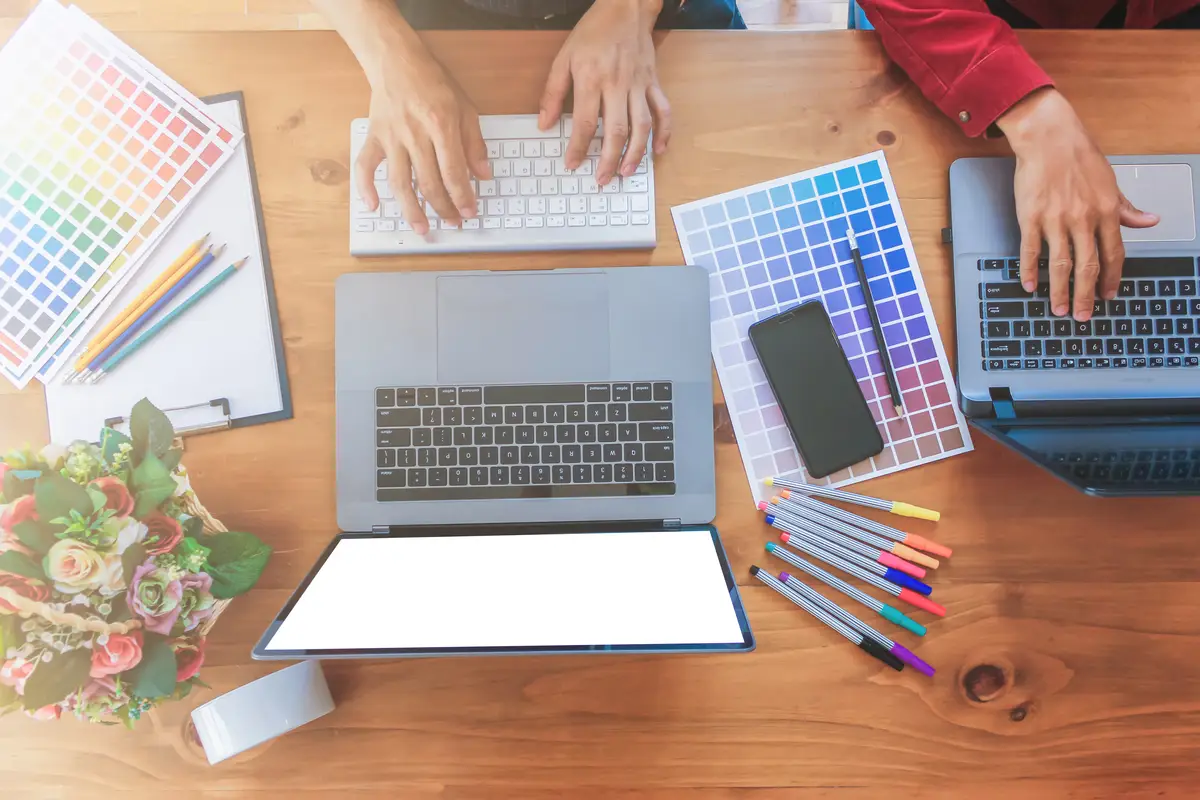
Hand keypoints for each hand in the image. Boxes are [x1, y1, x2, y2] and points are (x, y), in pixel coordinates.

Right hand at [354, 46, 489, 233]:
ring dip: (411, 210)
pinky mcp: (374, 137)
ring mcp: (391, 137)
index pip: (454, 172)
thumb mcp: (465, 108)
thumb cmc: (433, 83)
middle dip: (443, 208)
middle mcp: (415, 134)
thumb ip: (474, 143)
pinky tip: (373, 206)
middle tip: (452, 222)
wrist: (396, 60)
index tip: (469, 212)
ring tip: (421, 228)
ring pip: (400, 182)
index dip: (463, 197)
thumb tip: (482, 175)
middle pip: (429, 182)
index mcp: (441, 125)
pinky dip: (366, 188)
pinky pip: (365, 166)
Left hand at [539, 0, 669, 185]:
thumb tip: (544, 124)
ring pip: (642, 125)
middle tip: (602, 179)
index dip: (578, 147)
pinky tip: (659, 151)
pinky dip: (665, 132)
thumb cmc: (593, 32)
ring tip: (626, 172)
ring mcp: (639, 85)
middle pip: (616, 130)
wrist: (625, 8)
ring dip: (635, 153)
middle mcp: (617, 84)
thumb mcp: (564, 57)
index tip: (573, 164)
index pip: (585, 122)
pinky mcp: (654, 82)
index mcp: (592, 79)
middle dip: (609, 159)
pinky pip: (663, 110)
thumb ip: (553, 92)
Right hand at [997, 88, 1158, 321]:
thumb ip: (1126, 208)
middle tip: (1083, 315)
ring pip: (1060, 264)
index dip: (1112, 278)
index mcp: (1106, 211)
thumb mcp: (1110, 182)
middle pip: (1087, 266)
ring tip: (1058, 309)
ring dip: (1059, 291)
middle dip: (1086, 295)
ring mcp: (1055, 220)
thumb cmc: (1079, 156)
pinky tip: (1030, 285)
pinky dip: (1029, 271)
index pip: (1113, 254)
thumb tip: (1150, 221)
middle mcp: (1083, 219)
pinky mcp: (1030, 217)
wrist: (1049, 138)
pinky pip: (1030, 251)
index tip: (1109, 295)